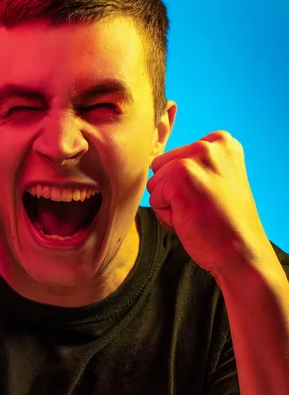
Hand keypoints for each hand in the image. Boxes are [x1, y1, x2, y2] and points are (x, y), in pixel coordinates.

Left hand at [146, 130, 271, 278]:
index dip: (185, 184)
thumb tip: (153, 162)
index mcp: (221, 141)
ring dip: (170, 205)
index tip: (212, 196)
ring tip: (198, 214)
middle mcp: (208, 145)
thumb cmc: (226, 222)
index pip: (173, 158)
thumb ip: (194, 164)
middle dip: (174, 192)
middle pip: (160, 168)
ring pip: (155, 184)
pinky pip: (154, 201)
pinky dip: (168, 217)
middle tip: (204, 207)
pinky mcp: (179, 180)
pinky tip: (192, 221)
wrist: (242, 254)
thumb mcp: (217, 178)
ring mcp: (193, 161)